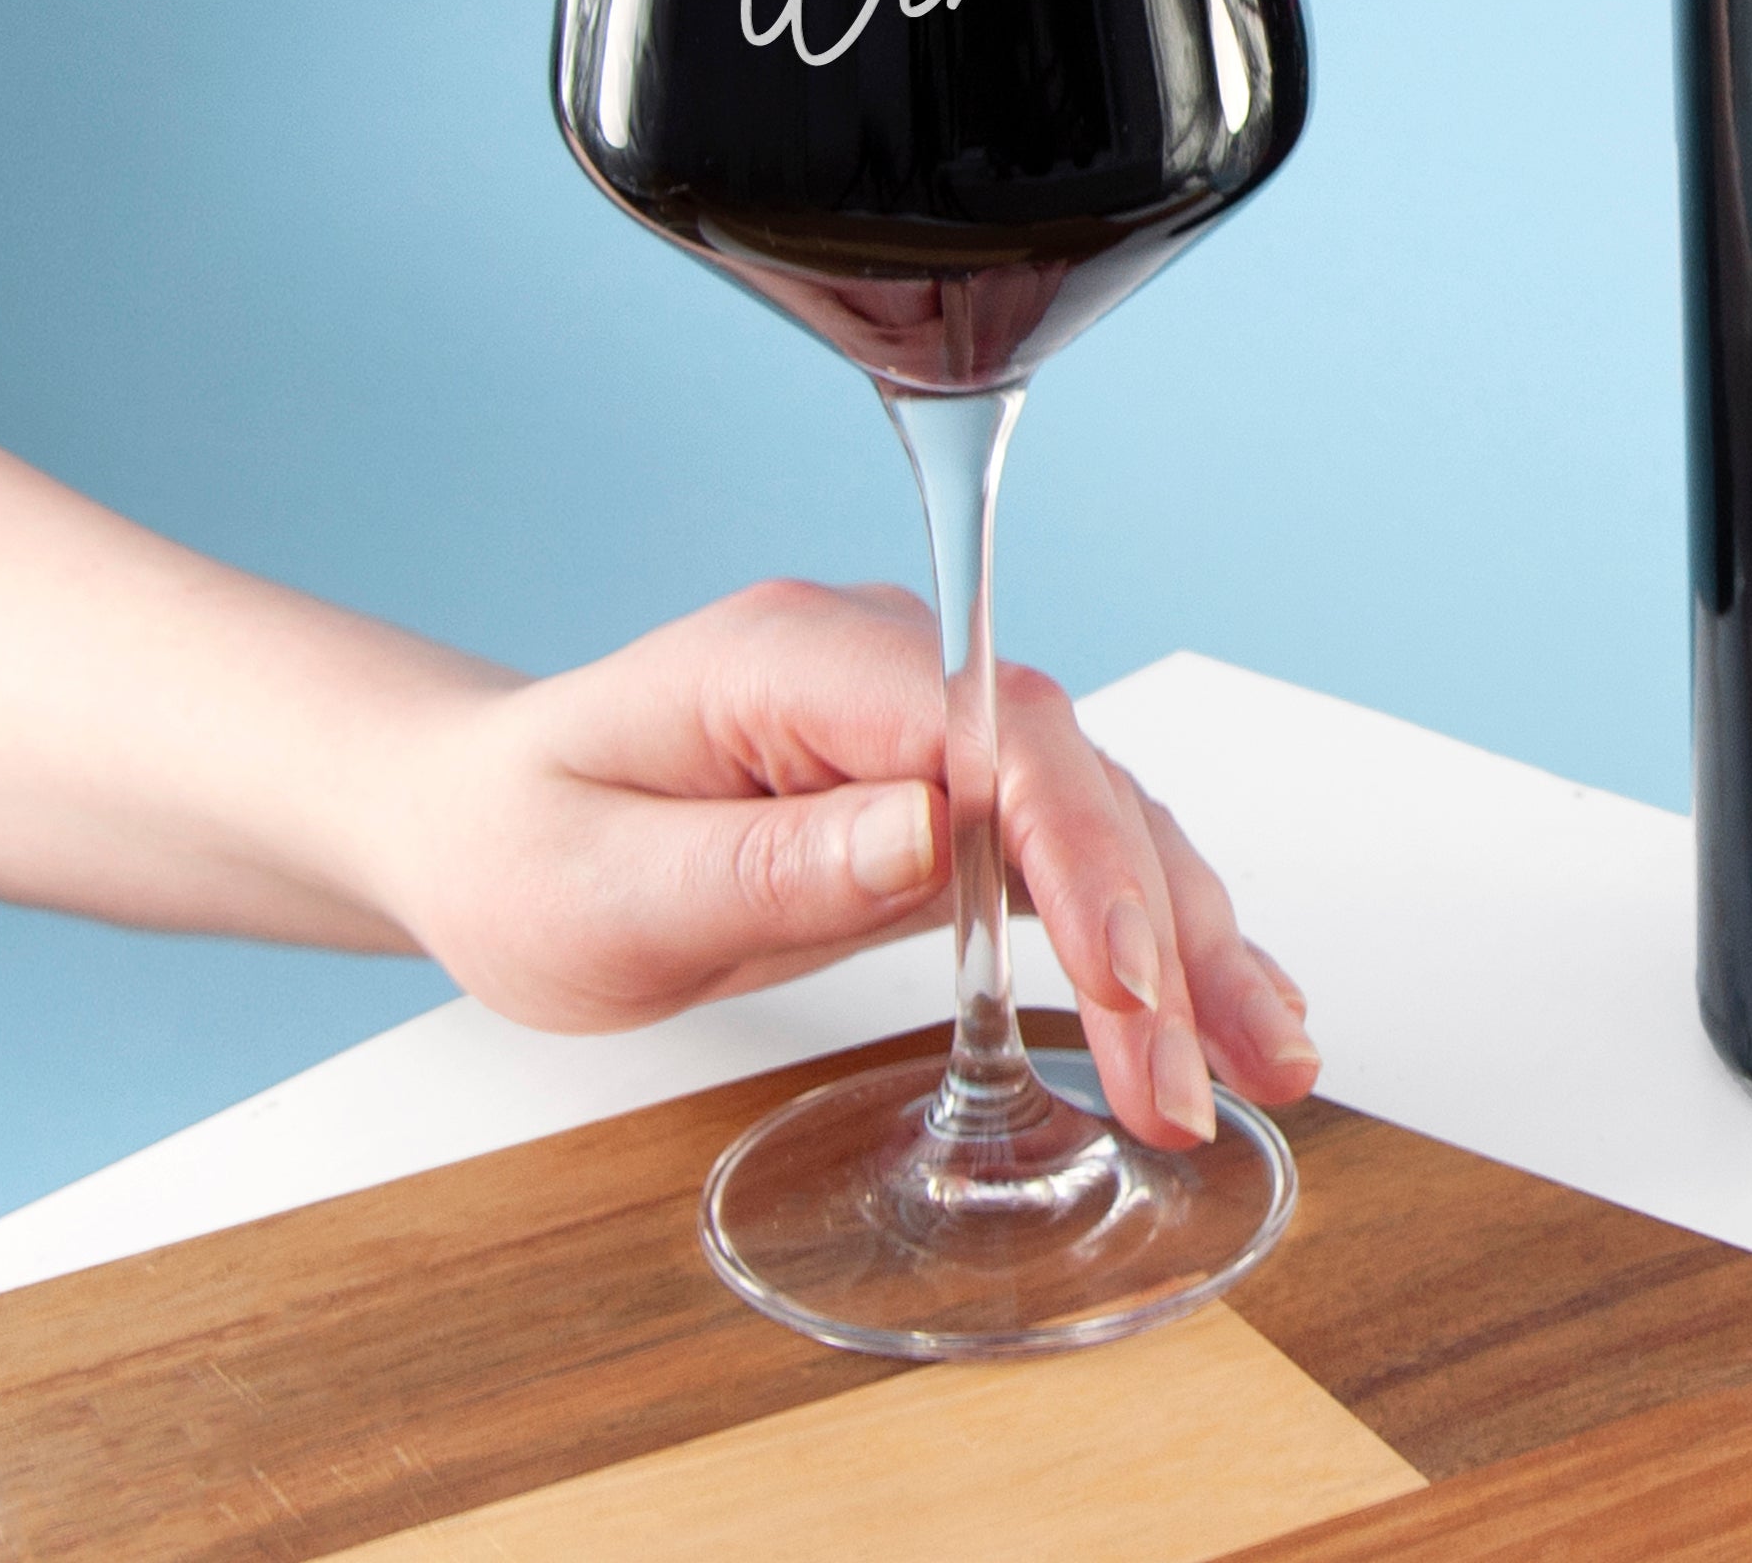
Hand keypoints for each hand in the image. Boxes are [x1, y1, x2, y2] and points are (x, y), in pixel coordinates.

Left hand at [380, 578, 1318, 1149]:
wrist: (483, 822)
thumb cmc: (523, 849)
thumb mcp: (603, 887)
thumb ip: (767, 858)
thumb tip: (933, 827)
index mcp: (803, 663)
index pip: (991, 731)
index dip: (1076, 847)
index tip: (1129, 976)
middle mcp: (893, 673)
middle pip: (1072, 780)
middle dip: (1154, 931)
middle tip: (1194, 1088)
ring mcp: (932, 730)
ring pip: (1103, 816)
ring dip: (1189, 941)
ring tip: (1267, 1063)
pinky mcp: (954, 795)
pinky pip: (1076, 854)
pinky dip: (1156, 935)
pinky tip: (1230, 1007)